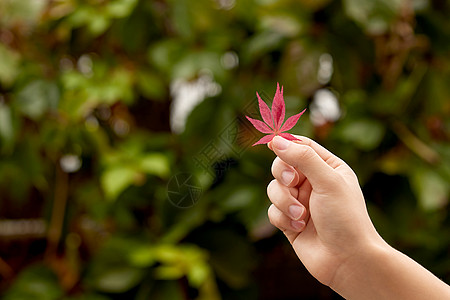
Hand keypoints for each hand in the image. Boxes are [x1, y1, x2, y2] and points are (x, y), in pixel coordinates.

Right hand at [267, 135, 382, 285]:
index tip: (272, 144)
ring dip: (284, 202)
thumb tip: (277, 140)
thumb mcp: (327, 181)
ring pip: (274, 189)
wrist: (347, 261)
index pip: (301, 146)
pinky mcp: (289, 221)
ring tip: (301, 216)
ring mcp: (300, 202)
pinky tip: (299, 228)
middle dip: (283, 176)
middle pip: (281, 166)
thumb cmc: (345, 218)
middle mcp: (313, 183)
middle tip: (291, 183)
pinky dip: (283, 218)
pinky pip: (272, 211)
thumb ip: (303, 158)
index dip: (286, 144)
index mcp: (328, 168)